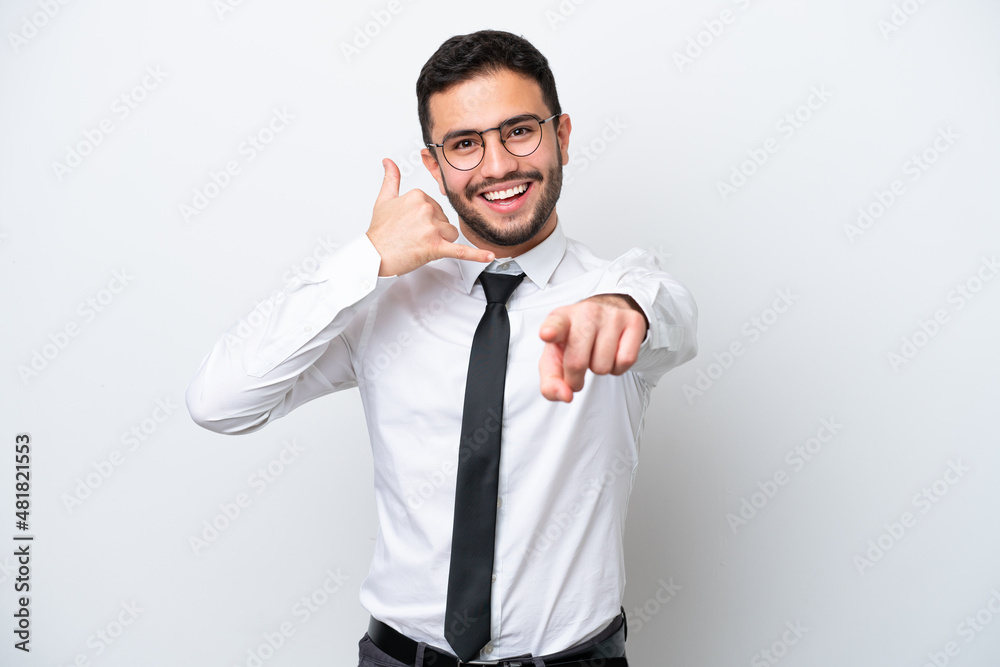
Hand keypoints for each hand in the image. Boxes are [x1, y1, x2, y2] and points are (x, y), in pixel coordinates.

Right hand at [365, 159, 493, 275]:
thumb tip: (388, 161)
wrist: (374, 255)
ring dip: (440, 242)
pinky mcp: (435, 247)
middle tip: (414, 236)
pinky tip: (489, 256)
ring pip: (450, 234)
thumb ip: (391, 178)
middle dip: (434, 231)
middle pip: (445, 220)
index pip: (436, 207)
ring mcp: (431, 228)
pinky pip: (460, 251)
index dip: (428, 218)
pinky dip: (476, 255)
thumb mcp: (384, 200)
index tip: (413, 224)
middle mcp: (426, 209)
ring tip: (420, 244)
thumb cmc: (380, 231)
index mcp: (417, 195)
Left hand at [538, 295, 647, 401]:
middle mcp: (586, 312)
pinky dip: (617, 368)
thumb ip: (551, 382)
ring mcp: (611, 315)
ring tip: (596, 354)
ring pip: (603, 366)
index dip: (551, 331)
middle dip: (575, 379)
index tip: (547, 334)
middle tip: (577, 372)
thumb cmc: (576, 338)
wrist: (606, 313)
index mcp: (561, 318)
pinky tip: (613, 354)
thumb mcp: (556, 357)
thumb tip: (565, 396)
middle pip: (577, 362)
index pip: (555, 324)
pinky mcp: (633, 321)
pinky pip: (625, 361)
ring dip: (598, 369)